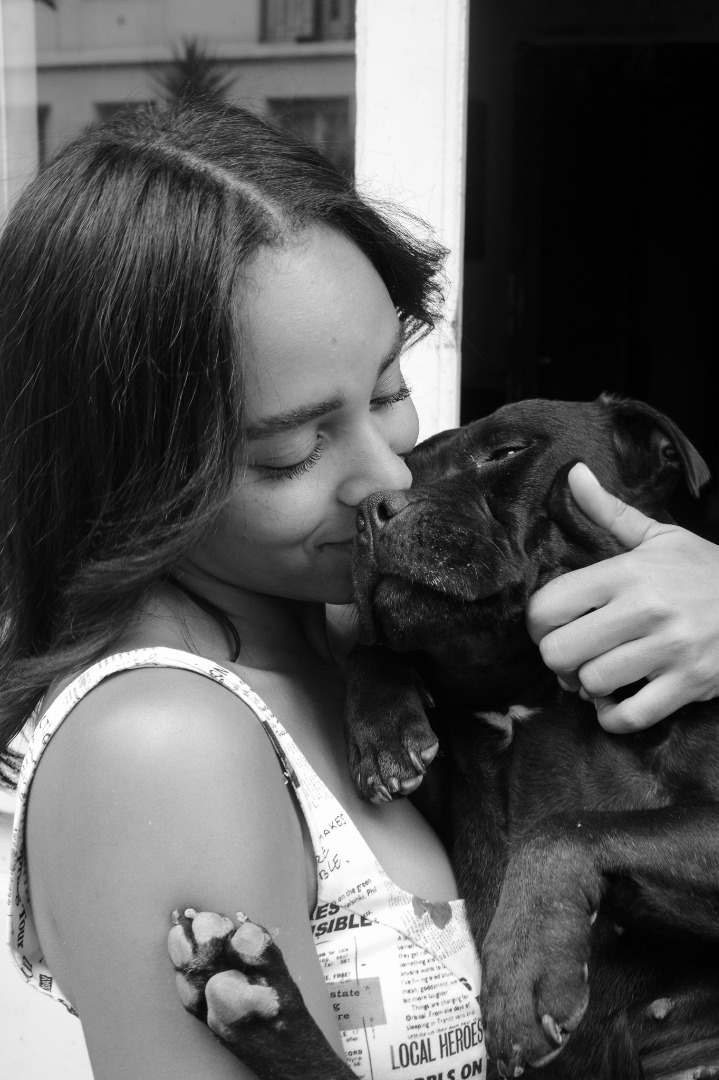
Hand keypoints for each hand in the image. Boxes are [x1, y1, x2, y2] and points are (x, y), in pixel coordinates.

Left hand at [527, 463, 718, 731]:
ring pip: (592, 683)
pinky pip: (630, 716)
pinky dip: (613, 717)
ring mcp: (669, 649)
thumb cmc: (705, 570)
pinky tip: (615, 702)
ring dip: (587, 686)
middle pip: (560, 651)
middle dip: (557, 658)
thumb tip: (573, 473)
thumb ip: (609, 511)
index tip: (549, 626)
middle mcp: (646, 609)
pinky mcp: (690, 683)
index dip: (536, 623)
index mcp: (628, 571)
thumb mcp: (660, 537)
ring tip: (596, 675)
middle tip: (571, 655)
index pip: (548, 605)